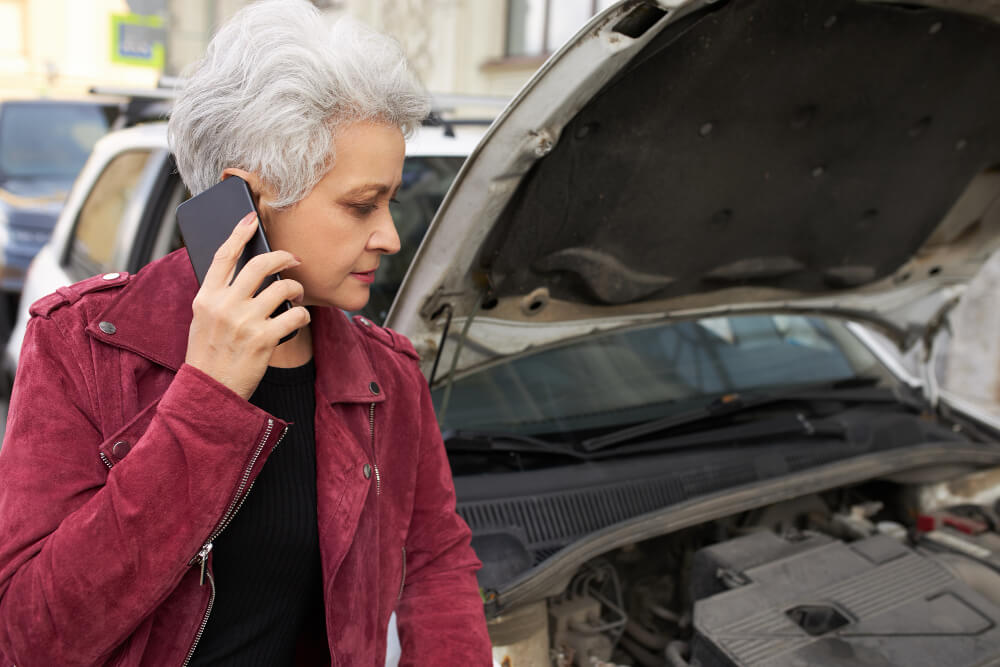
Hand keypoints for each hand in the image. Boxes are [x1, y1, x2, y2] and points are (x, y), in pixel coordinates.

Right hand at [184, 212, 310, 399]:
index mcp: (206, 297)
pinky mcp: (263, 339)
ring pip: (283, 288)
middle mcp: (224, 305)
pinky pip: (296, 315)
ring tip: (296, 297)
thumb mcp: (203, 319)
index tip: (252, 219)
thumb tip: (246, 271)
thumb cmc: (209, 354)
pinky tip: (298, 319)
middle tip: (295, 261)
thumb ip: (219, 295)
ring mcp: (244, 321)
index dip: (239, 233)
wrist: (209, 391)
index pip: (224, 255)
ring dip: (297, 290)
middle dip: (285, 257)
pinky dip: (302, 315)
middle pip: (261, 264)